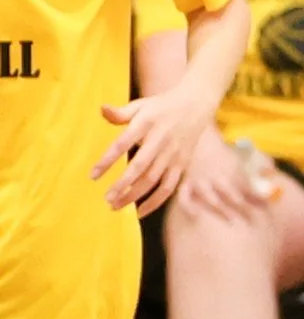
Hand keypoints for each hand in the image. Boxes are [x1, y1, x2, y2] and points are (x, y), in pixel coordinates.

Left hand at [94, 80, 215, 214]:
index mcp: (146, 124)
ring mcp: (172, 154)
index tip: (93, 176)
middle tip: (107, 199)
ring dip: (135, 196)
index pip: (123, 144)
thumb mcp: (140, 105)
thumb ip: (120, 113)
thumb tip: (101, 110)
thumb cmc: (161, 107)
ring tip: (115, 206)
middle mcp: (160, 140)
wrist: (195, 105)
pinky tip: (140, 212)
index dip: (108, 161)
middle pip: (140, 167)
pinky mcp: (181, 164)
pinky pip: (168, 187)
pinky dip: (155, 201)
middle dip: (123, 185)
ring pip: (153, 180)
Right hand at [175, 127, 263, 222]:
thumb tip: (272, 173)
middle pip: (234, 196)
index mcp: (234, 171)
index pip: (251, 188)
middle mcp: (219, 178)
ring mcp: (202, 181)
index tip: (268, 207)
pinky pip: (184, 197)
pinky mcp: (188, 183)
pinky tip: (196, 214)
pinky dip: (188, 206)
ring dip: (222, 211)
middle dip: (245, 209)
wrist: (200, 141)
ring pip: (212, 199)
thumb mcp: (245, 155)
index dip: (261, 198)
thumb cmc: (225, 153)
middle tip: (255, 221)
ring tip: (232, 220)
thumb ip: (262, 164)